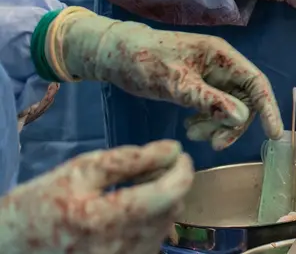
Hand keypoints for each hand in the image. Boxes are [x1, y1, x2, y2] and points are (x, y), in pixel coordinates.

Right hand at [0, 140, 193, 253]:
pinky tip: (128, 213)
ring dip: (160, 203)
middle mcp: (121, 247)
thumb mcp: (77, 172)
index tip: (177, 154)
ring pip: (164, 227)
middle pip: (171, 209)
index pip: (170, 192)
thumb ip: (128, 160)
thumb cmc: (38, 206)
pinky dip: (148, 223)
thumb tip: (171, 149)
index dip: (182, 169)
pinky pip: (150, 242)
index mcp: (108, 219)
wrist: (10, 248)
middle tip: (150, 168)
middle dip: (169, 183)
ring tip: (135, 190)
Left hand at [53, 11, 283, 150]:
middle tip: (215, 144)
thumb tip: (242, 118)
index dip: (269, 108)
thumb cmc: (144, 61)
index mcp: (222, 56)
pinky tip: (189, 127)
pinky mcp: (196, 85)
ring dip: (217, 125)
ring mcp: (209, 76)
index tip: (274, 135)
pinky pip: (213, 107)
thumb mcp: (176, 84)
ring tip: (192, 133)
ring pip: (228, 106)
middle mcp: (221, 65)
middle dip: (234, 124)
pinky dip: (206, 121)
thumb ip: (209, 100)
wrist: (112, 54)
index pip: (256, 83)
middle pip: (245, 98)